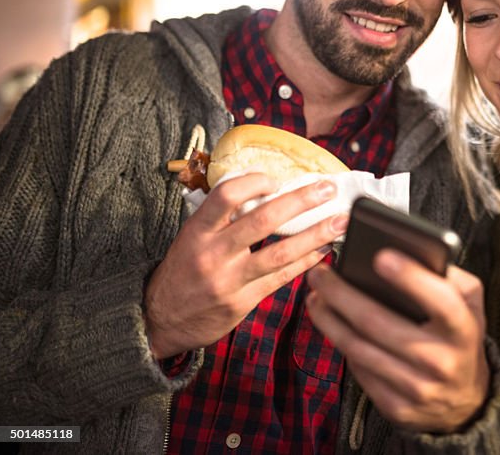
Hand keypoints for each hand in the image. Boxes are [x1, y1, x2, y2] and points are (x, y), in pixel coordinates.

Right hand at [144, 174, 345, 358]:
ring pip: (280, 252)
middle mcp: (212, 253)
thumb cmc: (183, 271)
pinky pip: (281, 277)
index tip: (277, 178)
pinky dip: (306, 262)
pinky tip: (324, 250)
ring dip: (315, 234)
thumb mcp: (191, 238)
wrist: (160, 320)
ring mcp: (229, 280)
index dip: (254, 182)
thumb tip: (264, 190)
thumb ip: (222, 218)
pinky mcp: (243, 301)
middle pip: (262, 220)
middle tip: (327, 188)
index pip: (226, 196)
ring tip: (339, 222)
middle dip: (300, 201)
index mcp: (197, 231)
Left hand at [306, 251, 488, 432]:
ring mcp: (417, 388)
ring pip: (359, 348)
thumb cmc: (460, 335)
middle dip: (342, 294)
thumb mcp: (470, 302)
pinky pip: (358, 371)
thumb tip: (405, 249)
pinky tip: (332, 325)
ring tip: (316, 296)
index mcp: (463, 329)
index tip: (380, 255)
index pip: (440, 300)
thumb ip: (448, 275)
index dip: (410, 277)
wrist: (466, 399)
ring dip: (329, 319)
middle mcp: (441, 361)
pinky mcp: (396, 407)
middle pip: (378, 323)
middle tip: (320, 273)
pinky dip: (342, 345)